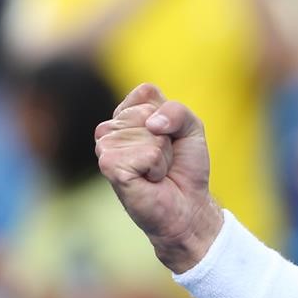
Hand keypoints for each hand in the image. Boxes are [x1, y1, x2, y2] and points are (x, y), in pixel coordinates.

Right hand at [95, 83, 223, 271]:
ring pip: (149, 133)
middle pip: (148, 112)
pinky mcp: (109, 166)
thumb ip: (176, 110)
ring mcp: (106, 147)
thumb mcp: (191, 128)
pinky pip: (147, 153)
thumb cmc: (184, 167)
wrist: (186, 204)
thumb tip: (152, 124)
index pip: (146, 92)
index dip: (168, 115)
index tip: (169, 137)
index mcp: (125, 115)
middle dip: (168, 136)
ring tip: (156, 170)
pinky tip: (150, 179)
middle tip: (164, 158)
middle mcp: (110, 129)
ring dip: (163, 154)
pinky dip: (158, 167)